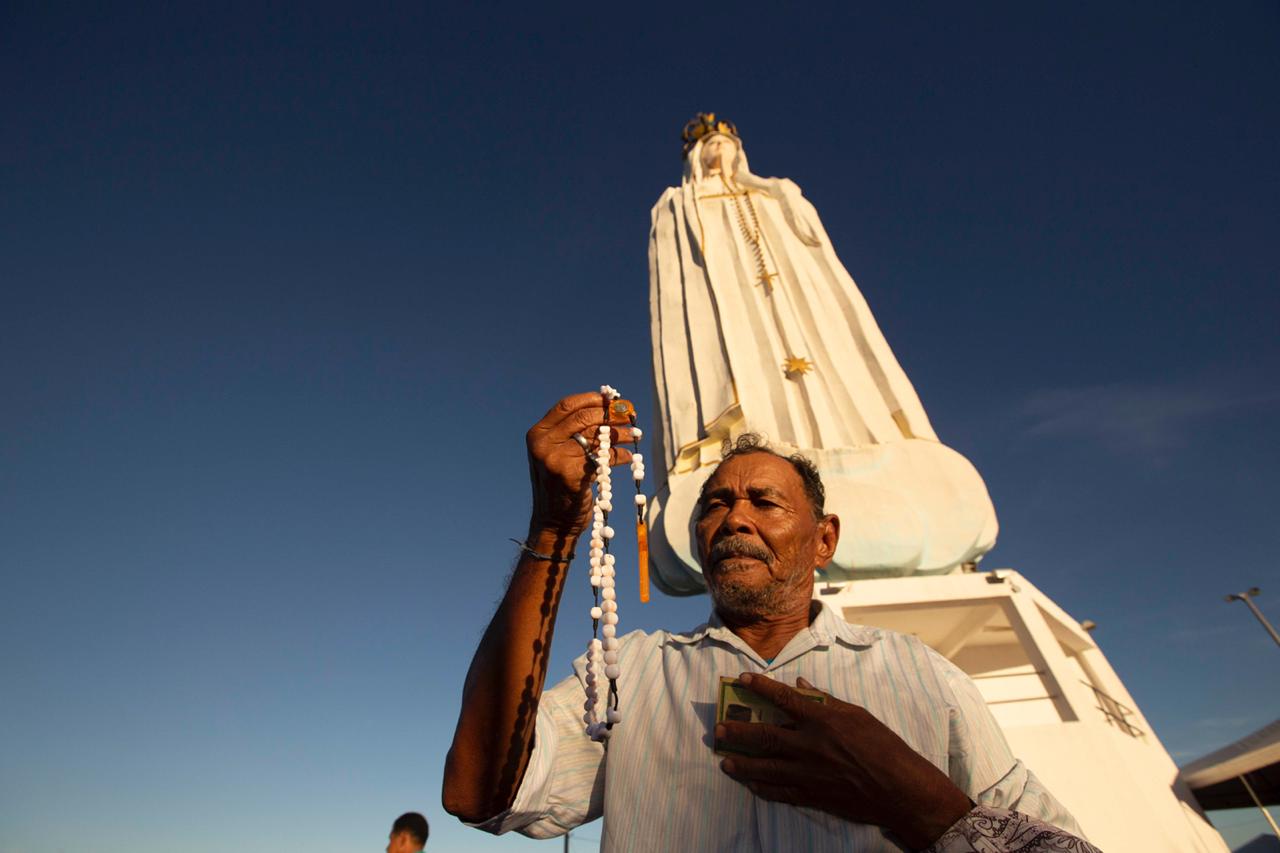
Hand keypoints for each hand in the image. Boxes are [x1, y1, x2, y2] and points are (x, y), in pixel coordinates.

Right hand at [525, 391, 638, 538]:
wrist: (553, 523)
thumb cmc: (560, 486)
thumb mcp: (557, 454)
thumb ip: (573, 433)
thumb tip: (609, 408)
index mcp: (538, 434)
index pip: (567, 405)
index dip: (592, 399)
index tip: (613, 399)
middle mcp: (543, 444)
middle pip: (584, 418)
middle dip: (610, 415)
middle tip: (630, 415)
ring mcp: (555, 459)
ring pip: (596, 437)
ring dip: (620, 434)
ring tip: (635, 434)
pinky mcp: (571, 476)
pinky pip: (603, 459)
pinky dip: (620, 456)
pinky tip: (630, 456)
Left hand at [715, 673, 971, 849]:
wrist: (899, 789)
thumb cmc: (883, 746)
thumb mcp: (858, 714)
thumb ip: (826, 700)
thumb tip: (800, 684)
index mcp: (822, 721)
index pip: (784, 699)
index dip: (761, 688)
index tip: (743, 680)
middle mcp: (810, 746)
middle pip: (765, 737)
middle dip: (739, 732)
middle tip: (718, 730)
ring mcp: (809, 773)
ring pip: (766, 768)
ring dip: (743, 763)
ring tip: (725, 760)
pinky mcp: (812, 795)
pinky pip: (780, 792)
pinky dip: (763, 787)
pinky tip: (751, 783)